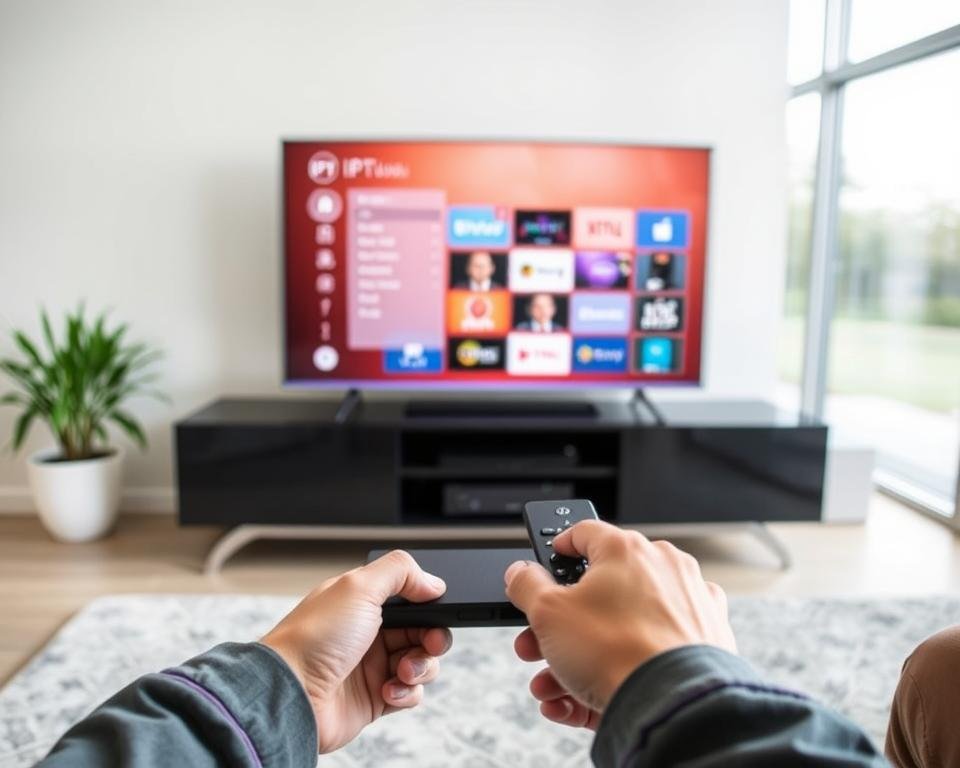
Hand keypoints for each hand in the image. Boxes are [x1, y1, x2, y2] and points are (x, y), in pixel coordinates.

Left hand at [261, 550, 451, 752]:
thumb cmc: (314, 639)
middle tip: (428, 643)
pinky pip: (410, 694)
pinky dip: (407, 693)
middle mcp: (370, 632)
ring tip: (401, 671)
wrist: (290, 695)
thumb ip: (401, 572)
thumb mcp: (359, 587)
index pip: (410, 597)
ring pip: (421, 662)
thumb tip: (433, 583)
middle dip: (433, 637)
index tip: (436, 610)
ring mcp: (372, 666)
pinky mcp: (375, 699)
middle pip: (423, 630)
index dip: (428, 604)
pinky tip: (388, 691)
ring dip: (421, 667)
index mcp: (363, 601)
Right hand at [504, 520, 734, 729]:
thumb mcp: (548, 613)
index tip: (545, 565)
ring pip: (621, 627)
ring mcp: (688, 604)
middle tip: (535, 644)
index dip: (558, 549)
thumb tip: (520, 572)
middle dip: (557, 625)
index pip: (584, 533)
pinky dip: (617, 671)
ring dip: (578, 658)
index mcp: (627, 550)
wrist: (673, 705)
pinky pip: (649, 651)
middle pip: (599, 591)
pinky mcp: (705, 641)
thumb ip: (527, 585)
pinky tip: (581, 701)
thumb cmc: (617, 653)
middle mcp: (663, 569)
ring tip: (552, 687)